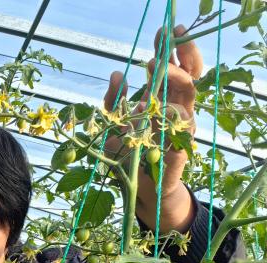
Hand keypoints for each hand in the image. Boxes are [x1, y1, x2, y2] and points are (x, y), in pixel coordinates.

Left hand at [104, 25, 201, 231]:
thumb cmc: (129, 155)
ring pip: (188, 95)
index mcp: (166, 100)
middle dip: (181, 55)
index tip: (166, 30)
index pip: (175, 69)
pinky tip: (152, 107)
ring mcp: (183, 127)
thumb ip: (113, 100)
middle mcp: (179, 110)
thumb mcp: (114, 124)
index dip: (174, 49)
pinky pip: (180, 125)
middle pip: (190, 76)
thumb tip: (116, 73)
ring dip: (172, 78)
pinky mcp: (182, 146)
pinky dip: (167, 114)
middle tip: (169, 40)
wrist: (141, 190)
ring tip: (153, 66)